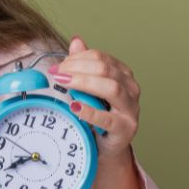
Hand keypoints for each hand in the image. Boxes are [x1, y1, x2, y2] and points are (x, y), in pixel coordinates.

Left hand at [50, 36, 140, 164]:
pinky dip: (90, 111)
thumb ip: (84, 66)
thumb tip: (76, 41)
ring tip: (64, 83)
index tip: (57, 66)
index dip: (77, 59)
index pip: (100, 58)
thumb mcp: (89, 89)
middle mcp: (131, 89)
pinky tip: (75, 107)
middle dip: (78, 68)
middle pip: (106, 69)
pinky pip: (108, 118)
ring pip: (112, 88)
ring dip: (84, 83)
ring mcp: (130, 109)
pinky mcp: (125, 129)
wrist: (106, 147)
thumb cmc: (98, 115)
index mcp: (123, 75)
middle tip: (57, 74)